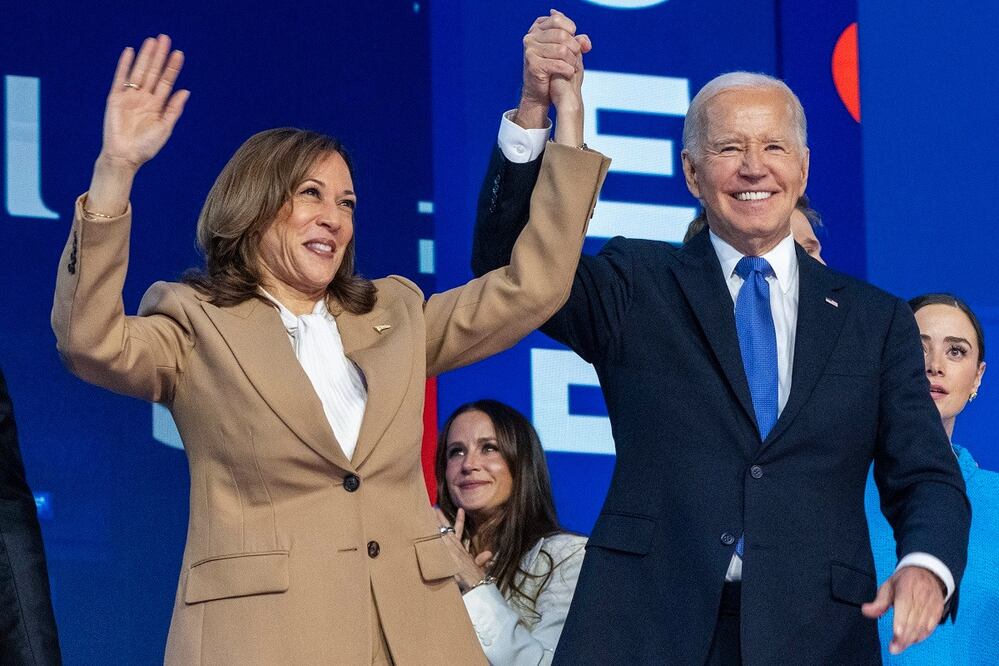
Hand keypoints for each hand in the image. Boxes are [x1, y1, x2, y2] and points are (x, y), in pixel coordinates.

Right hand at [100, 34, 188, 171]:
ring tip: (151, 41)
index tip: (179, 54)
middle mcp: (144, 98)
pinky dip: (124, 65)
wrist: (125, 156)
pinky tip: (130, 52)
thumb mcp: (165, 127)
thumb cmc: (146, 146)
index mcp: (157, 105)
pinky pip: (120, 78)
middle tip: (165, 38)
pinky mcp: (115, 98)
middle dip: (159, 56)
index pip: (166, 82)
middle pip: (153, 72)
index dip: (172, 68)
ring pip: (139, 71)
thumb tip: (186, 91)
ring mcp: (129, 96)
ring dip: (145, 56)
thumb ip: (174, 109)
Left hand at [435, 507, 493, 592]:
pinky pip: (438, 547)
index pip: (460, 531)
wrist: (475, 585)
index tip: (460, 509)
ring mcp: (450, 553)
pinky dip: (433, 541)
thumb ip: (481, 560)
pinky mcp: (446, 558)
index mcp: (461, 550)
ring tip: (428, 517)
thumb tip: (489, 553)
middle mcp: (455, 549)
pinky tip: (427, 536)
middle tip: (434, 508)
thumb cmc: (476, 578)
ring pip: (441, 536)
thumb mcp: (478, 568)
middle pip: (447, 530)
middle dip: (441, 519)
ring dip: (435, 527)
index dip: (460, 520)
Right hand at [515, 9, 590, 129]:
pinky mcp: (533, 64)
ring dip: (572, 60)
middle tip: (576, 58)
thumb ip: (577, 42)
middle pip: (562, 35)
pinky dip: (568, 70)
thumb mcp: (567, 51)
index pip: (557, 19)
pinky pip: (558, 64)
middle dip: (574, 47)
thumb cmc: (554, 69)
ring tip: (573, 67)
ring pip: (561, 50)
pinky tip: (569, 73)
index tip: (575, 41)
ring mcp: (530, 50)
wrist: (540, 91)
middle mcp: (531, 37)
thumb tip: (585, 42)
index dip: (570, 29)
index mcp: (537, 28)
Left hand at [861, 566, 945, 654]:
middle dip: (903, 636)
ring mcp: (931, 604)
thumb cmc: (904, 582)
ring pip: (922, 626)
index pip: (904, 605)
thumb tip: (865, 611)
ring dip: (911, 638)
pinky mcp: (938, 611)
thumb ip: (878, 602)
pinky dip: (921, 636)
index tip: (895, 634)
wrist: (927, 573)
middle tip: (893, 648)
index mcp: (906, 587)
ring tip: (899, 647)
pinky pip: (930, 627)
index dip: (901, 621)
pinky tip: (912, 641)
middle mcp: (921, 596)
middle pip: (913, 620)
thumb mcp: (888, 587)